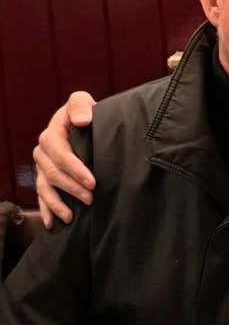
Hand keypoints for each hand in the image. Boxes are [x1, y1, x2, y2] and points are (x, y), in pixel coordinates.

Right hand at [33, 91, 96, 227]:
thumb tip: (81, 120)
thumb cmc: (87, 112)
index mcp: (53, 131)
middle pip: (52, 172)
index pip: (60, 152)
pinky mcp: (44, 177)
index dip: (75, 168)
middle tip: (91, 198)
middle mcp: (44, 149)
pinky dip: (46, 210)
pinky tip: (53, 223)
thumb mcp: (83, 101)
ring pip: (45, 187)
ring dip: (57, 203)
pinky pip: (41, 195)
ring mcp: (42, 164)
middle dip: (71, 187)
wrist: (85, 121)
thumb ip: (81, 106)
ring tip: (72, 216)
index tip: (92, 182)